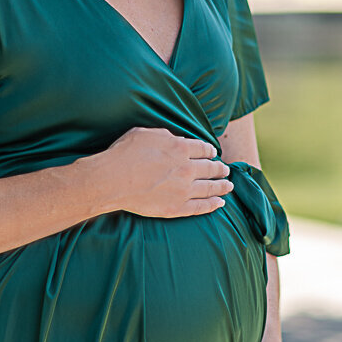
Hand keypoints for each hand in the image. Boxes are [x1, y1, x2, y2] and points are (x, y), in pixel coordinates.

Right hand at [102, 126, 232, 217]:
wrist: (112, 180)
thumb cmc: (123, 154)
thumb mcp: (145, 133)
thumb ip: (165, 136)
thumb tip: (175, 140)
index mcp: (180, 148)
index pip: (203, 149)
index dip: (210, 151)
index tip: (213, 153)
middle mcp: (186, 168)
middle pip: (211, 168)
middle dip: (220, 168)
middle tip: (226, 170)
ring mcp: (184, 190)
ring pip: (210, 187)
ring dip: (222, 185)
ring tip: (229, 185)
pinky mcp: (177, 207)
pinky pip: (201, 206)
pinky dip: (213, 204)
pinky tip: (220, 203)